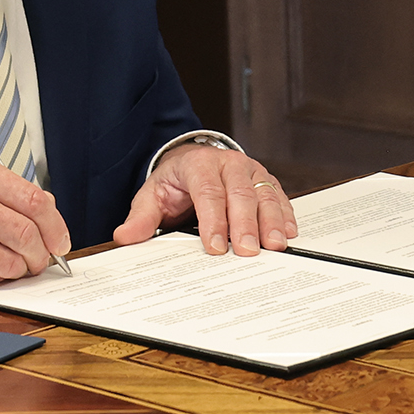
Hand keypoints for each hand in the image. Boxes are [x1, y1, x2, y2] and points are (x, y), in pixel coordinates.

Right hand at [0, 158, 71, 296]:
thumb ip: (12, 196)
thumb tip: (52, 218)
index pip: (35, 201)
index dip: (56, 227)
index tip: (60, 241)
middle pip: (26, 234)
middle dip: (41, 255)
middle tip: (39, 259)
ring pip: (11, 262)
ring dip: (20, 270)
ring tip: (11, 264)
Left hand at [112, 144, 295, 255]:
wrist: (192, 161)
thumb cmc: (175, 182)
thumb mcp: (152, 196)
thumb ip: (141, 218)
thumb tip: (125, 237)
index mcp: (199, 165)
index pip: (208, 193)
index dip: (213, 220)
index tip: (215, 246)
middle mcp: (229, 164)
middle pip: (241, 194)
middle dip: (245, 224)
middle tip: (247, 252)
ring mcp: (251, 171)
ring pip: (265, 194)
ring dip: (271, 221)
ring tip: (274, 245)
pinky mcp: (265, 180)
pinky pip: (279, 196)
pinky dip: (285, 215)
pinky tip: (288, 234)